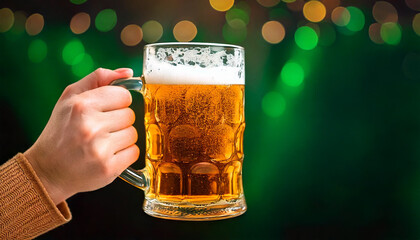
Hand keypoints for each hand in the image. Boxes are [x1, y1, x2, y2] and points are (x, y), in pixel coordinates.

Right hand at [24, 68, 138, 204]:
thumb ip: (98, 79)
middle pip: (130, 115)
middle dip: (118, 121)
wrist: (47, 171)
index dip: (117, 102)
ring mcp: (100, 149)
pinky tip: (108, 154)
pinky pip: (134, 152)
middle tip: (100, 129)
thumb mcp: (70, 98)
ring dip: (122, 138)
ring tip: (102, 142)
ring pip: (133, 134)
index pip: (124, 95)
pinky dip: (124, 154)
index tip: (106, 110)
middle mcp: (91, 126)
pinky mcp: (109, 168)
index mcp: (82, 105)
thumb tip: (128, 73)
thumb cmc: (60, 131)